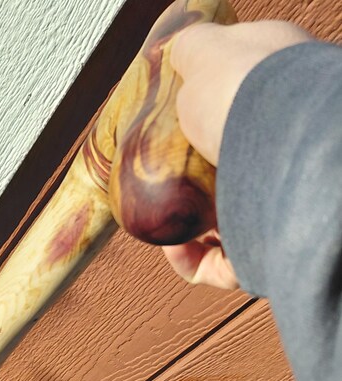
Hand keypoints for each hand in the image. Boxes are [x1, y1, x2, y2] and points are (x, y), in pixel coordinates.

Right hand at [162, 20, 311, 288]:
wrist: (275, 140)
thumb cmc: (243, 91)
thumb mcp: (207, 53)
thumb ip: (192, 49)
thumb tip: (179, 49)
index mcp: (279, 110)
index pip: (236, 128)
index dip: (195, 140)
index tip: (163, 147)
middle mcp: (284, 159)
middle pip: (226, 183)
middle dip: (186, 193)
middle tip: (160, 190)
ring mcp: (278, 207)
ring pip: (224, 228)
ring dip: (185, 232)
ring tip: (164, 225)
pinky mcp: (270, 249)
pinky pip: (224, 266)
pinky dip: (193, 261)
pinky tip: (175, 248)